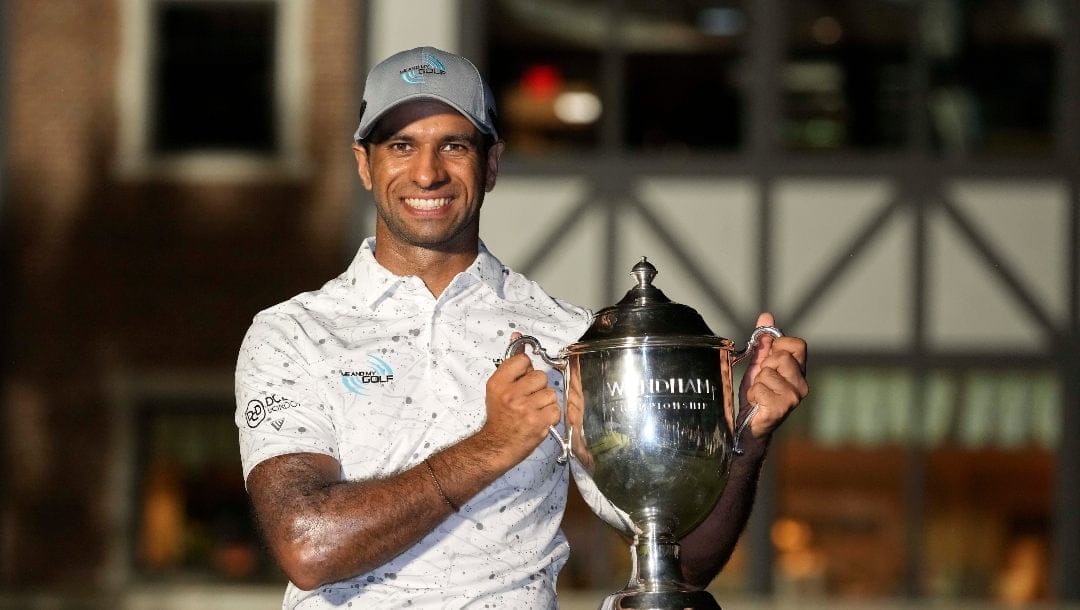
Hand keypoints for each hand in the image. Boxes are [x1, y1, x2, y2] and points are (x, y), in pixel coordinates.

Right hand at [480, 332, 561, 465]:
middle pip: (540, 376)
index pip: (523, 360)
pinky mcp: (538, 421)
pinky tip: (538, 419)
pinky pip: (555, 409)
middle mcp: (511, 394)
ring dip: (545, 402)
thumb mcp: (498, 387)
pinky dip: (550, 415)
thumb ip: (511, 364)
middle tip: (527, 399)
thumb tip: (518, 336)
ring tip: (533, 410)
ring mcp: (525, 408)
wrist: (497, 445)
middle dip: (537, 387)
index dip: (526, 371)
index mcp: (499, 383)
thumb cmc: (499, 417)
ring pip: (550, 393)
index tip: (521, 381)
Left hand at [738, 313, 807, 438]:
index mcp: (799, 370)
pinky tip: (757, 402)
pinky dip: (753, 394)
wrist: (750, 425)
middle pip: (782, 356)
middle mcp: (802, 383)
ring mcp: (794, 396)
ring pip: (768, 373)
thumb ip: (763, 342)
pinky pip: (760, 388)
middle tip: (763, 380)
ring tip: (760, 392)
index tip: (770, 358)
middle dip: (765, 366)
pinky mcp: (783, 408)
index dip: (779, 346)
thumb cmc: (757, 395)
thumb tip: (767, 316)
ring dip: (757, 382)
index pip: (798, 343)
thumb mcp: (758, 364)